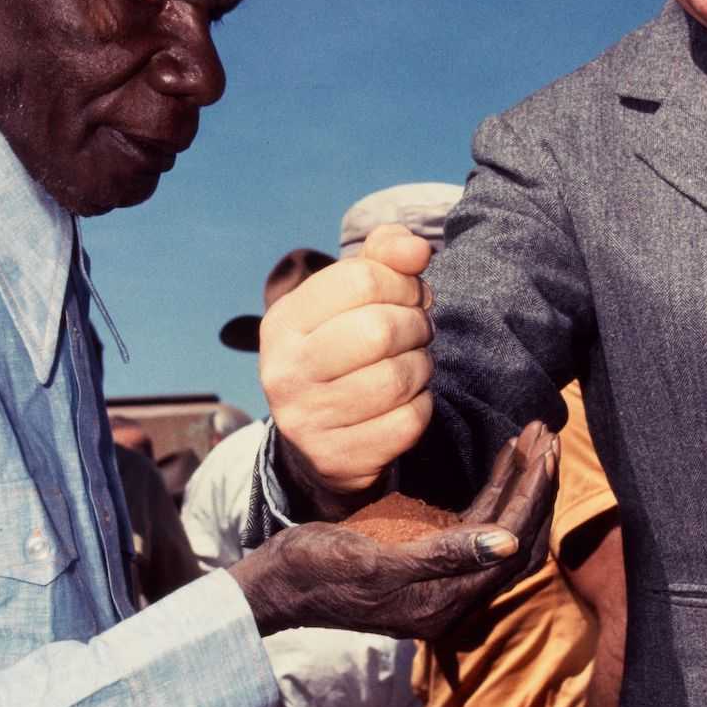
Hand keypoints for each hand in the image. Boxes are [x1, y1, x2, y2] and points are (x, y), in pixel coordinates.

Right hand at [231, 424, 557, 640]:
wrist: (277, 584)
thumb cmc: (317, 569)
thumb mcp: (376, 560)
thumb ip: (442, 554)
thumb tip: (505, 542)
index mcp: (445, 602)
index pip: (510, 545)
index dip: (532, 497)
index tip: (544, 449)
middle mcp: (454, 596)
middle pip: (516, 538)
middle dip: (535, 485)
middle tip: (547, 434)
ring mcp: (443, 579)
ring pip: (501, 529)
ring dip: (519, 483)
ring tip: (534, 437)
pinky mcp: (429, 560)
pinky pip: (477, 525)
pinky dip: (495, 491)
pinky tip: (504, 460)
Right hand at [259, 225, 434, 501]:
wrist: (317, 440)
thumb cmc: (343, 351)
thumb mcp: (348, 300)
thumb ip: (382, 259)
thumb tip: (417, 248)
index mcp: (283, 321)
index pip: (362, 278)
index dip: (402, 283)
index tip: (407, 297)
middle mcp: (285, 371)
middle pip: (381, 330)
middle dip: (417, 326)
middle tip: (417, 333)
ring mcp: (306, 419)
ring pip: (398, 378)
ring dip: (422, 367)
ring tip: (412, 365)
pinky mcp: (337, 458)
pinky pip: (408, 422)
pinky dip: (421, 406)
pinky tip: (407, 401)